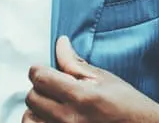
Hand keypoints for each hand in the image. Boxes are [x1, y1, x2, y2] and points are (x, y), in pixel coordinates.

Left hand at [23, 36, 158, 122]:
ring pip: (29, 119)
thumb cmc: (128, 106)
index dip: (39, 70)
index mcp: (81, 97)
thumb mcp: (104, 79)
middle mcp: (70, 120)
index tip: (43, 71)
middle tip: (53, 88)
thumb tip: (60, 43)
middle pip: (33, 98)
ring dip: (37, 111)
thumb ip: (75, 63)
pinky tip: (52, 119)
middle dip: (40, 89)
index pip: (40, 78)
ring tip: (52, 107)